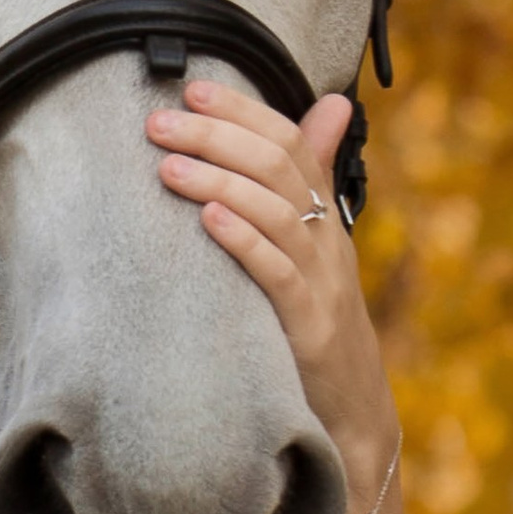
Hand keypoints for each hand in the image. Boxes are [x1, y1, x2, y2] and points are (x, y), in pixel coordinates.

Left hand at [147, 80, 404, 513]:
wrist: (352, 427)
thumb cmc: (316, 339)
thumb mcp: (313, 257)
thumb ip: (310, 184)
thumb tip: (328, 105)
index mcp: (325, 223)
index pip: (292, 145)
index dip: (245, 112)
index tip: (194, 86)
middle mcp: (329, 245)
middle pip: (280, 169)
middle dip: (218, 138)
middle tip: (160, 120)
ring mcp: (324, 287)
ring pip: (278, 214)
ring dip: (220, 183)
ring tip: (168, 165)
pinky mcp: (310, 331)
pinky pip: (278, 277)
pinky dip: (244, 243)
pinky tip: (207, 222)